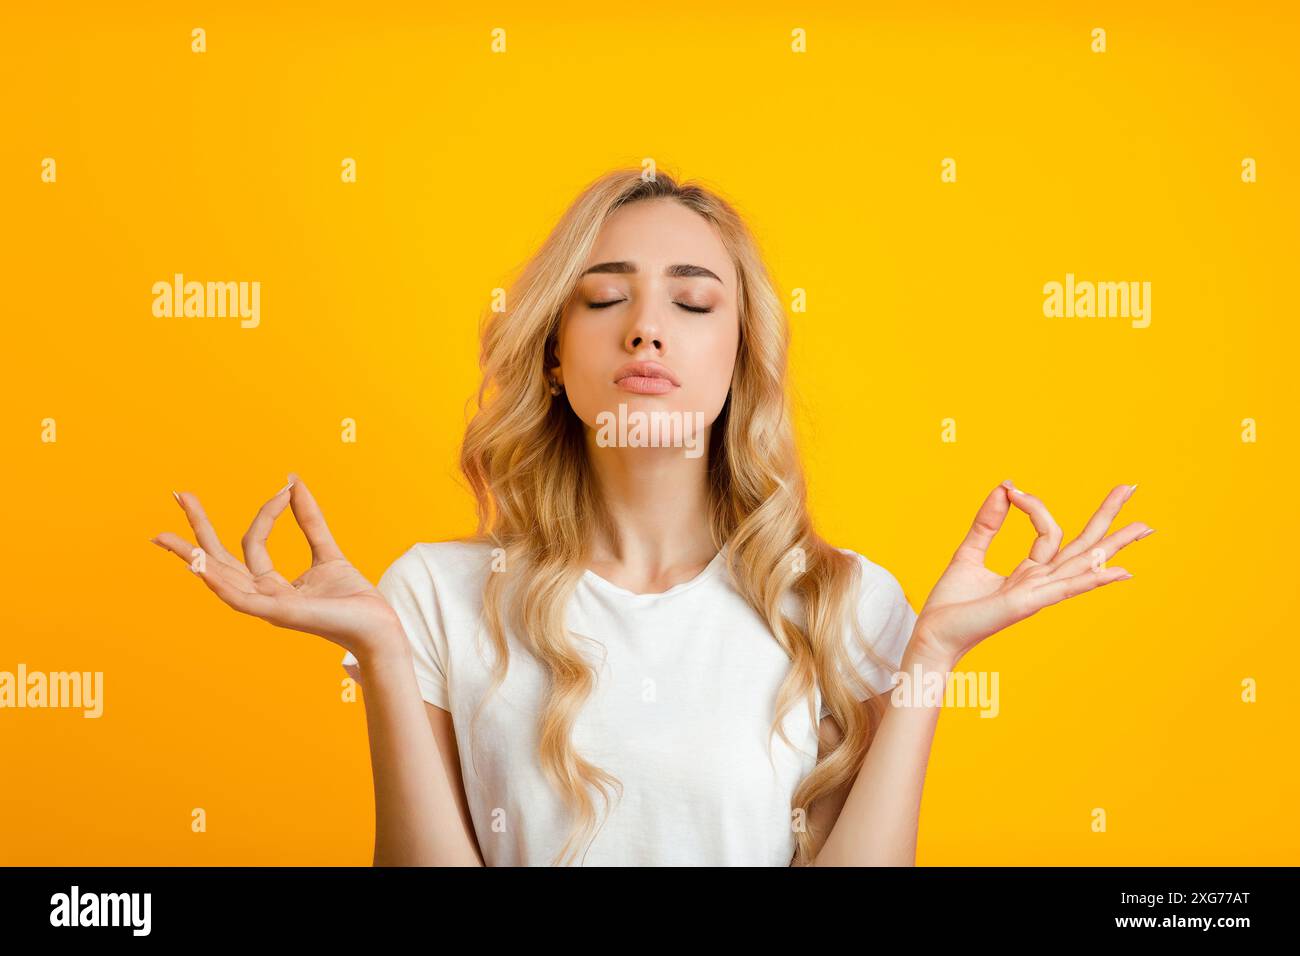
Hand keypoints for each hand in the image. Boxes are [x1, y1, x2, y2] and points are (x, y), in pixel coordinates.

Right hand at [150, 472, 403, 658]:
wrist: (378, 626)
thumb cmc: (353, 599)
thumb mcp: (327, 551)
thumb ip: (310, 521)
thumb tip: (294, 483)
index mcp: (272, 584)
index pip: (251, 542)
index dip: (266, 512)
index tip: (286, 487)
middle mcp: (263, 596)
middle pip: (219, 560)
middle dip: (196, 530)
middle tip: (177, 494)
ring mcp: (267, 607)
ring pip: (221, 579)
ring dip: (192, 557)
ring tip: (165, 536)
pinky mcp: (279, 614)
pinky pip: (240, 598)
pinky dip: (217, 583)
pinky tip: (198, 566)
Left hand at [909, 480, 1150, 665]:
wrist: (934, 635)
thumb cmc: (952, 604)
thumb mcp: (970, 553)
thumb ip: (988, 523)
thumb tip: (1004, 488)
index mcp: (1029, 572)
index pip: (1048, 531)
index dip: (1035, 506)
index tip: (1011, 489)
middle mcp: (1040, 582)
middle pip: (1083, 545)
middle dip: (1107, 517)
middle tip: (1132, 487)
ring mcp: (1038, 594)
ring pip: (1083, 563)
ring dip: (1114, 544)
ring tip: (1145, 526)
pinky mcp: (1026, 603)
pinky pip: (1065, 588)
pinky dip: (1092, 578)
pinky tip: (1119, 570)